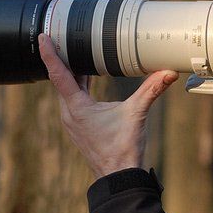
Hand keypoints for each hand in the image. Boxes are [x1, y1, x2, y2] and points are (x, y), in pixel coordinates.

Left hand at [38, 33, 178, 177]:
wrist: (118, 176)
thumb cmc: (123, 148)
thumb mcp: (137, 114)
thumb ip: (151, 90)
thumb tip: (169, 72)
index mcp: (76, 107)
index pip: (59, 74)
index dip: (50, 53)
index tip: (43, 36)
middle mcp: (69, 113)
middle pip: (60, 78)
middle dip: (60, 57)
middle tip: (60, 35)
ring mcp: (72, 121)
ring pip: (67, 89)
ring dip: (70, 71)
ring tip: (73, 51)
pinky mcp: (79, 126)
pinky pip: (73, 99)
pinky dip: (77, 85)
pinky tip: (86, 77)